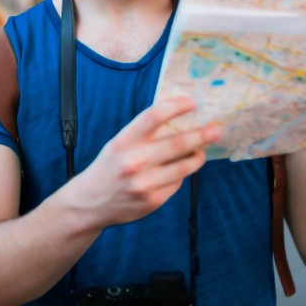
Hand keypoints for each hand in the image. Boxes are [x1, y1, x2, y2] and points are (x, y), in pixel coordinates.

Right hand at [80, 97, 216, 226]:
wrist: (89, 203)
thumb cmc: (109, 168)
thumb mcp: (118, 146)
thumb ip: (143, 136)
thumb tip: (180, 122)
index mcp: (123, 142)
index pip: (154, 116)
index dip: (176, 106)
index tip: (192, 102)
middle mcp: (134, 162)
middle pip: (178, 143)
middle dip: (202, 135)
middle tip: (216, 130)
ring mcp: (145, 183)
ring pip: (184, 167)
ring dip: (197, 157)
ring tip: (202, 152)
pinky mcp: (153, 201)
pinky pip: (176, 184)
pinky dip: (180, 176)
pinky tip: (178, 172)